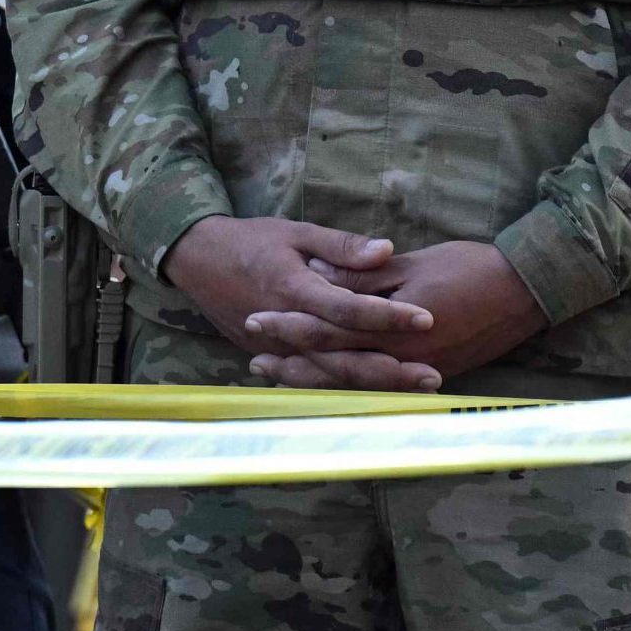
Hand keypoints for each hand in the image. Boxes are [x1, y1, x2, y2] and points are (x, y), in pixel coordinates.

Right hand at [163, 215, 438, 382]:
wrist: (198, 261)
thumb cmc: (251, 241)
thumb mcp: (296, 232)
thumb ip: (341, 246)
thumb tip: (387, 251)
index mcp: (294, 289)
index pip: (347, 309)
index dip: (387, 316)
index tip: (427, 318)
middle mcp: (286, 327)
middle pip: (343, 356)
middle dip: (390, 368)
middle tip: (433, 375)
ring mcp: (277, 349)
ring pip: (330, 375)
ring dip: (374, 385)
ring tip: (416, 389)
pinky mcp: (273, 359)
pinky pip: (313, 379)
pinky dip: (345, 389)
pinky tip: (380, 399)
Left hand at [243, 240, 545, 391]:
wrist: (528, 291)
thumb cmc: (472, 268)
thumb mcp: (413, 263)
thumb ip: (364, 275)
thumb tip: (319, 272)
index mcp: (394, 327)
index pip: (329, 329)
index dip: (290, 326)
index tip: (256, 321)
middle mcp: (403, 358)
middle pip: (335, 366)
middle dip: (293, 364)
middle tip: (254, 361)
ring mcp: (418, 372)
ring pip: (354, 384)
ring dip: (315, 381)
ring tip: (280, 378)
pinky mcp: (433, 375)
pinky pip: (381, 388)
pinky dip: (350, 387)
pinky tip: (331, 385)